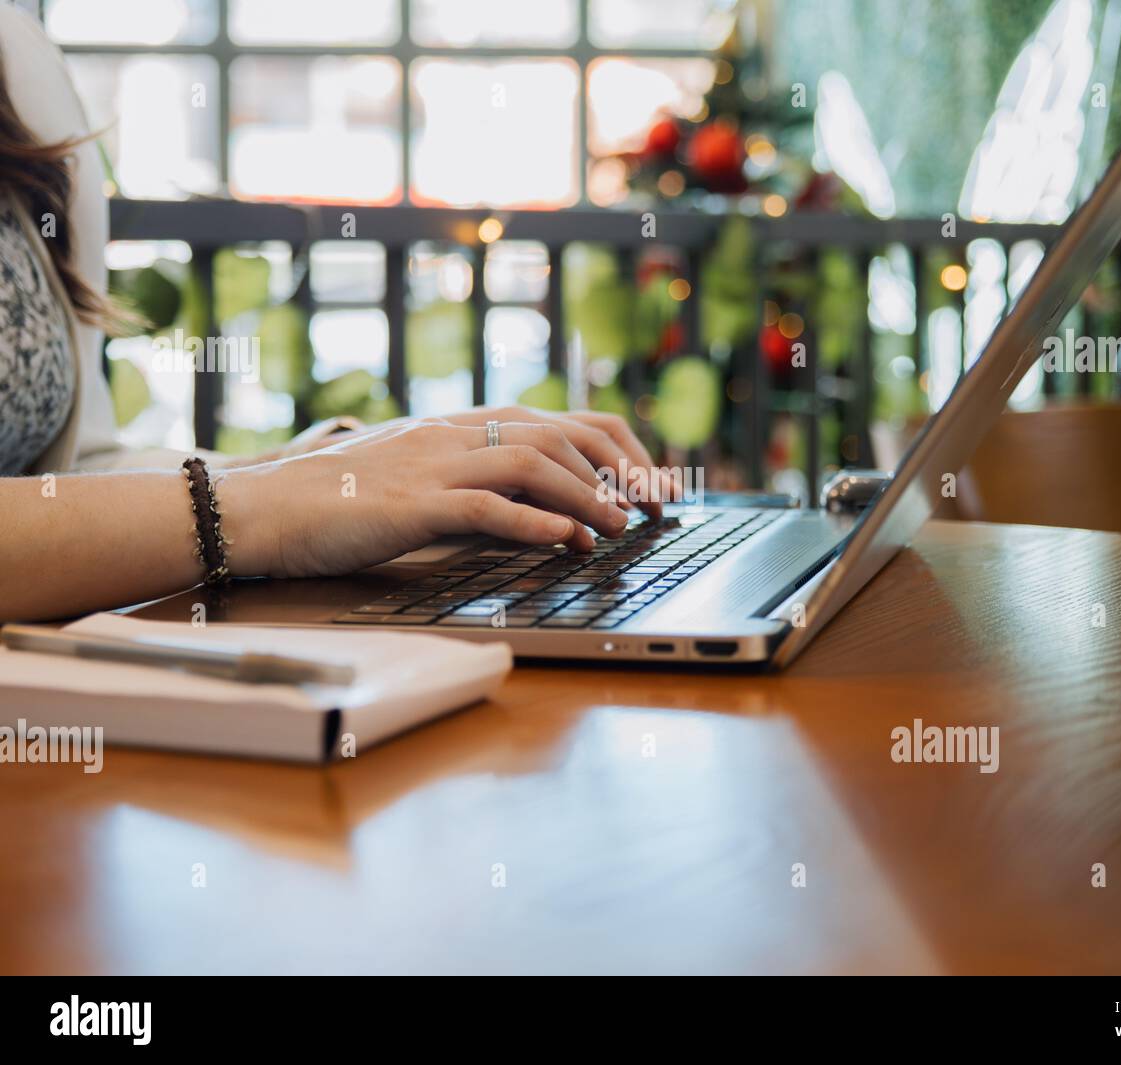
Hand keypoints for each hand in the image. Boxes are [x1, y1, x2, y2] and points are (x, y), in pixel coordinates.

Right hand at [215, 418, 630, 578]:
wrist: (265, 506)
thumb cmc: (345, 502)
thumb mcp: (426, 487)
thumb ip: (487, 495)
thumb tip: (558, 524)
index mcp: (463, 427)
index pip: (561, 420)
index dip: (618, 449)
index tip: (650, 483)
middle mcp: (455, 435)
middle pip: (560, 434)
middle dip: (620, 470)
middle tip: (654, 507)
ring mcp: (433, 465)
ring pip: (531, 464)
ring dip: (586, 497)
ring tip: (618, 528)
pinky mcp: (410, 504)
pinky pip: (483, 507)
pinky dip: (532, 524)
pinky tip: (565, 542)